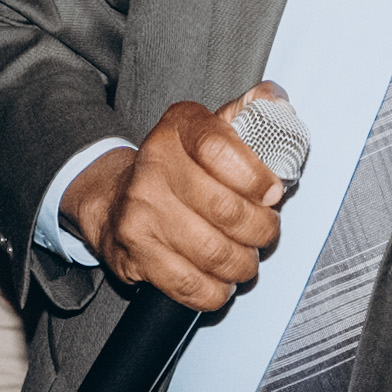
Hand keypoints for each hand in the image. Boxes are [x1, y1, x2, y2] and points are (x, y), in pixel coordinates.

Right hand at [70, 93, 288, 315]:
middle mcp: (154, 166)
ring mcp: (140, 211)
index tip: (272, 193)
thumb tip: (277, 101)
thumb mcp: (211, 129)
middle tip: (265, 233)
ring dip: (243, 264)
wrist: (114, 199)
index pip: (221, 149)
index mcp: (179, 128)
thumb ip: (248, 115)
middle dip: (261, 230)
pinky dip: (216, 290)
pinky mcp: (135, 253)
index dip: (256, 177)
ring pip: (214, 252)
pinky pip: (191, 284)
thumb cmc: (178, 168)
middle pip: (226, 209)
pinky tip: (220, 280)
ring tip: (246, 259)